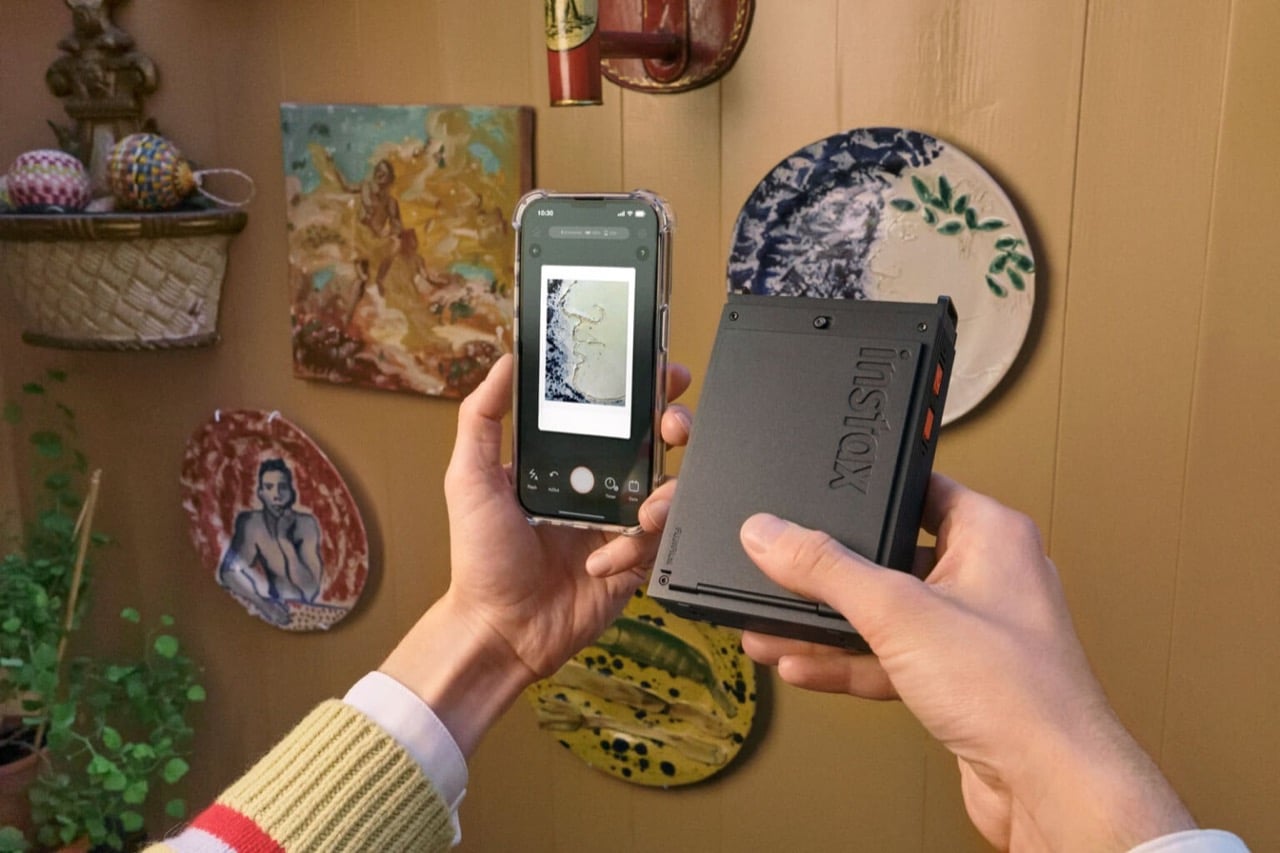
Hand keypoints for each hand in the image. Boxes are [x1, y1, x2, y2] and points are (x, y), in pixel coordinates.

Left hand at [381, 354, 691, 753]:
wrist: (501, 629)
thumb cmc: (481, 559)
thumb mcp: (470, 479)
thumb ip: (481, 418)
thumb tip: (504, 363)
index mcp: (567, 458)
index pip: (613, 411)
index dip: (644, 388)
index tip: (661, 371)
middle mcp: (600, 484)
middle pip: (657, 440)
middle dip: (675, 424)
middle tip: (673, 426)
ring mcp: (621, 521)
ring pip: (671, 487)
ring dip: (666, 492)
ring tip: (642, 512)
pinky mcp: (636, 560)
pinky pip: (659, 540)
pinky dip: (634, 549)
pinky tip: (599, 562)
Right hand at [738, 473, 1194, 851]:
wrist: (1049, 784)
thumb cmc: (1018, 691)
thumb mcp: (898, 612)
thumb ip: (825, 570)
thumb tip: (769, 532)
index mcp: (991, 534)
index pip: (918, 490)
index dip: (867, 492)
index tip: (815, 494)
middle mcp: (987, 576)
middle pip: (891, 557)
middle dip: (830, 573)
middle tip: (779, 569)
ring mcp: (973, 632)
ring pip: (886, 615)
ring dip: (829, 625)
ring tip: (770, 627)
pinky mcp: (959, 681)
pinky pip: (892, 658)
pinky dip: (850, 661)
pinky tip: (803, 664)